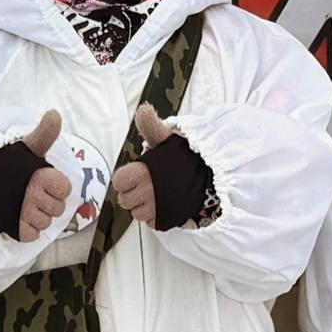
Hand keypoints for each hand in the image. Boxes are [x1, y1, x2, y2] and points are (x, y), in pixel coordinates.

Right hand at [0, 110, 71, 242]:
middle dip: (49, 203)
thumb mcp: (28, 146)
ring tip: (25, 205)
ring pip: (46, 223)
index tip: (43, 182)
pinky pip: (33, 235)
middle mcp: (33, 195)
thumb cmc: (10, 165)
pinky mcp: (15, 228)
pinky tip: (20, 217)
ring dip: (38, 217)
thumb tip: (55, 113)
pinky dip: (28, 229)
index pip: (65, 190)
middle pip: (58, 209)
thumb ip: (45, 133)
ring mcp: (24, 213)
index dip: (56, 187)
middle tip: (32, 194)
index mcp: (41, 175)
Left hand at [111, 104, 215, 230]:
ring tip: (156, 194)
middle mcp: (147, 192)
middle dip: (133, 193)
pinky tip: (164, 203)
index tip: (135, 175)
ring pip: (137, 213)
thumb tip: (143, 109)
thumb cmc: (186, 156)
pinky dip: (155, 216)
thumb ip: (150, 126)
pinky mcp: (167, 220)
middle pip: (125, 200)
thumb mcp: (167, 137)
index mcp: (142, 171)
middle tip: (147, 183)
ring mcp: (157, 208)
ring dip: (144, 205)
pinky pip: (151, 223)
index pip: (118, 182)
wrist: (212, 175)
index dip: (125, 178)